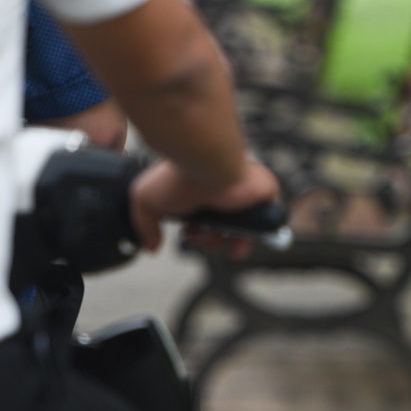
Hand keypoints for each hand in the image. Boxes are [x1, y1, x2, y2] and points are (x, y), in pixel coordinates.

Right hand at [128, 157, 279, 251]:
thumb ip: (145, 224)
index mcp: (199, 191)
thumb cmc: (178, 176)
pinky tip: (238, 239)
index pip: (202, 221)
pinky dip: (254, 237)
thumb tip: (152, 247)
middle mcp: (222, 193)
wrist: (206, 163)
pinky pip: (266, 225)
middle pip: (222, 230)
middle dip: (209, 242)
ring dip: (229, 244)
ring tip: (219, 237)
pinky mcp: (264, 197)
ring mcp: (244, 196)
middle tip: (202, 235)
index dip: (196, 235)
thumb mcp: (146, 200)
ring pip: (243, 232)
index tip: (189, 233)